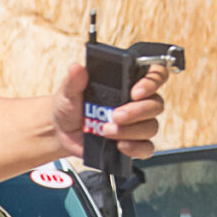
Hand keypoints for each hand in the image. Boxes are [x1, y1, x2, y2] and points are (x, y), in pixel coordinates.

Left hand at [51, 59, 167, 160]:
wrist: (61, 133)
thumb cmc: (70, 107)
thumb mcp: (68, 92)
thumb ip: (74, 81)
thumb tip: (76, 68)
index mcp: (127, 83)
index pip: (155, 75)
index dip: (153, 81)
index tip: (136, 91)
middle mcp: (136, 102)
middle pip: (155, 104)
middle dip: (137, 111)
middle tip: (115, 115)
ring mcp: (136, 124)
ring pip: (151, 127)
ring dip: (131, 130)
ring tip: (106, 131)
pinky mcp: (132, 143)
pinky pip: (146, 148)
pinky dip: (135, 148)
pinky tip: (120, 145)